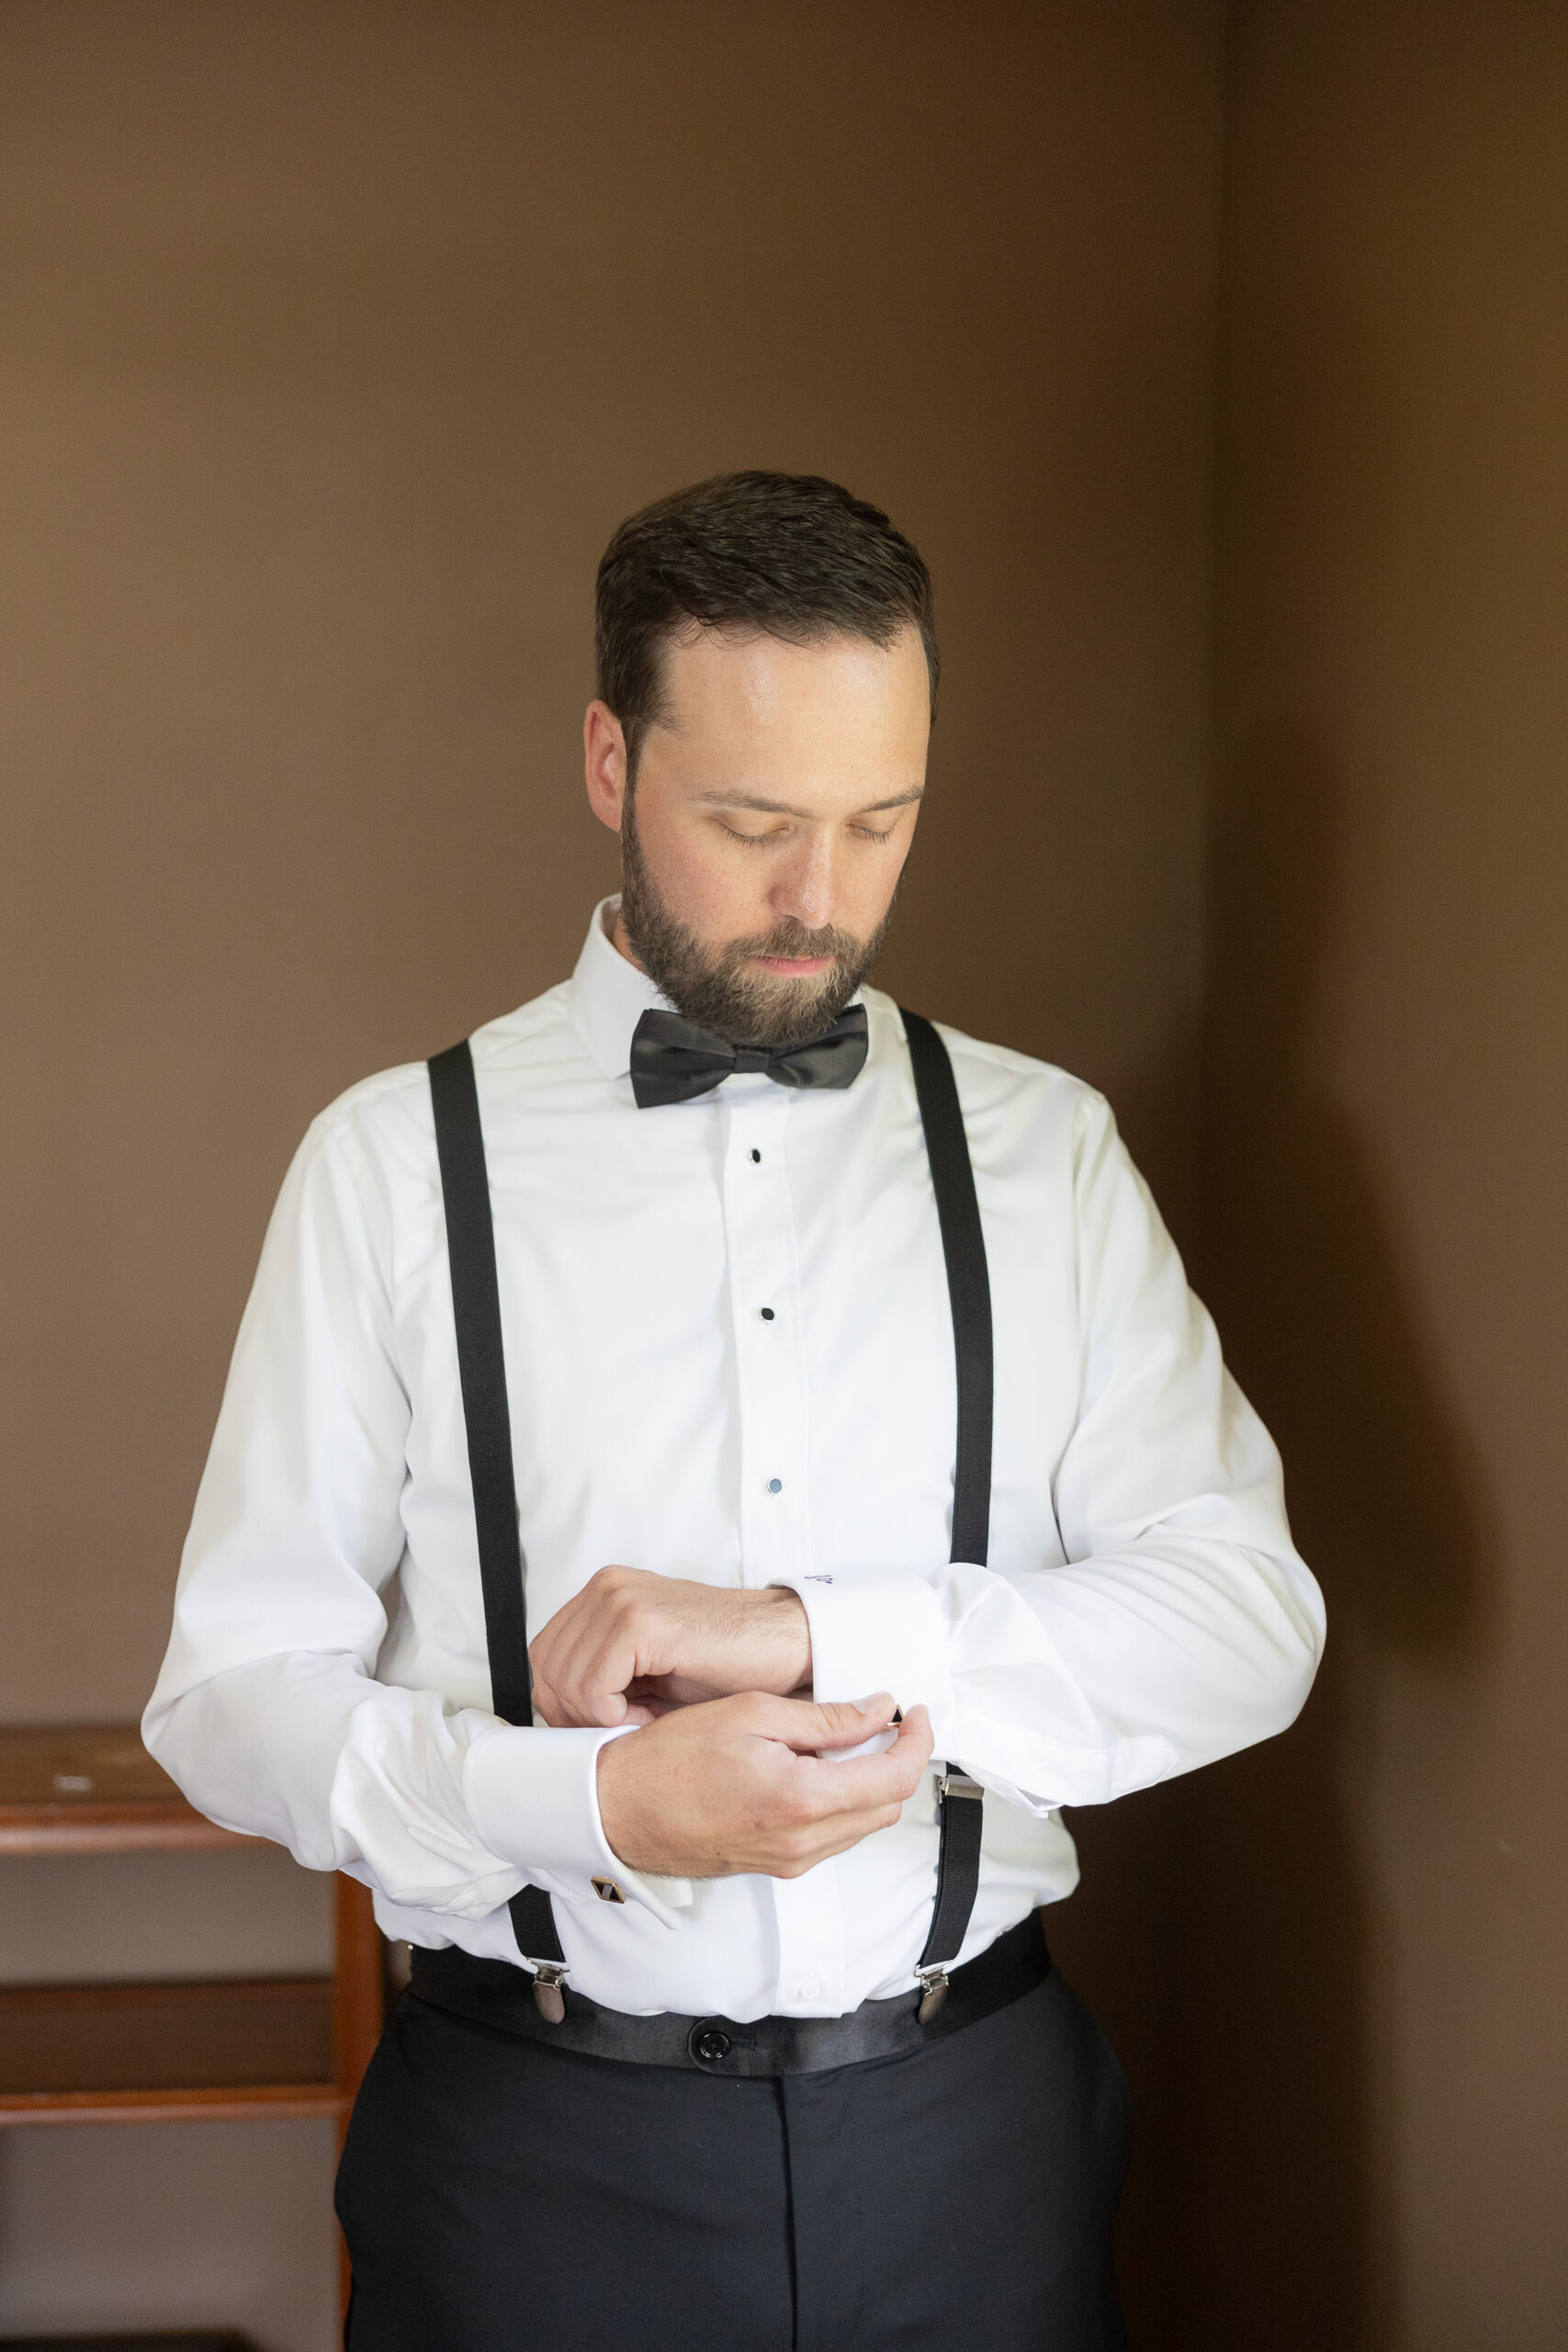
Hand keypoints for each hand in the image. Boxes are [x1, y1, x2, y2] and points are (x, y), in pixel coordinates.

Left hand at [530, 1566, 811, 1728]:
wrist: (786, 1646)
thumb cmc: (726, 1664)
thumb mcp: (645, 1670)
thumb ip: (599, 1677)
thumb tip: (554, 1713)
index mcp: (604, 1593)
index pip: (543, 1656)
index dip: (564, 1703)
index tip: (607, 1723)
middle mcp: (606, 1587)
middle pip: (545, 1669)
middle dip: (576, 1714)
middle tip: (624, 1727)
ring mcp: (621, 1599)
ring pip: (563, 1680)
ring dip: (597, 1717)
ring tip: (643, 1718)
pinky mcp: (639, 1621)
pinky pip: (591, 1687)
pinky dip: (612, 1714)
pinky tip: (649, 1713)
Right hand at [595, 1693, 933, 1878]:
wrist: (615, 1810)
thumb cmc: (670, 1757)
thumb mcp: (751, 1714)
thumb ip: (824, 1718)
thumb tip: (878, 1710)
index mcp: (801, 1800)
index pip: (893, 1777)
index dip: (916, 1740)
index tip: (913, 1711)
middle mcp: (802, 1843)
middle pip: (885, 1805)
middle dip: (896, 1760)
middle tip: (883, 1718)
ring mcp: (788, 1861)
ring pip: (860, 1824)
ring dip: (868, 1783)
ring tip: (846, 1738)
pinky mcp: (773, 1868)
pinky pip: (829, 1838)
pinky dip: (839, 1802)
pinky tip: (815, 1769)